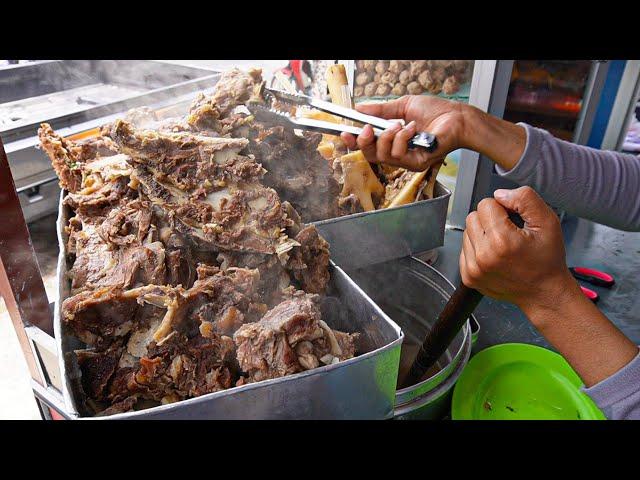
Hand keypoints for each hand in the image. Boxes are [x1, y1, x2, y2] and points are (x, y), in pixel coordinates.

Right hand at [340, 95, 467, 170]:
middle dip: (365, 142)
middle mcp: (398, 154)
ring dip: (388, 137)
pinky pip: (399, 155)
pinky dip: (402, 138)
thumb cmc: (435, 112)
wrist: (457, 118)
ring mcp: (407, 161)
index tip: (345, 133)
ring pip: (383, 156)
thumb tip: (359, 109)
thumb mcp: (402, 106)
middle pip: (370, 156)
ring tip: (400, 124)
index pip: (368, 147)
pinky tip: (413, 129)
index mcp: (392, 142)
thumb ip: (380, 110)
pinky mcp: (416, 164)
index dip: (354, 142)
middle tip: (367, 128)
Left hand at [459, 186, 578, 316]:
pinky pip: (464, 249)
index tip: (514, 221)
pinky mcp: (468, 277)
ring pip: (467, 232)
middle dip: (490, 219)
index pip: (485, 204)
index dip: (503, 208)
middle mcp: (483, 256)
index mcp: (501, 240)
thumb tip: (499, 194)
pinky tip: (495, 256)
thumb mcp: (548, 222)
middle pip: (473, 216)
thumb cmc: (547, 260)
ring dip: (482, 234)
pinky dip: (478, 248)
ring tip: (502, 246)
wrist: (543, 292)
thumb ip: (525, 199)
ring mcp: (473, 269)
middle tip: (509, 233)